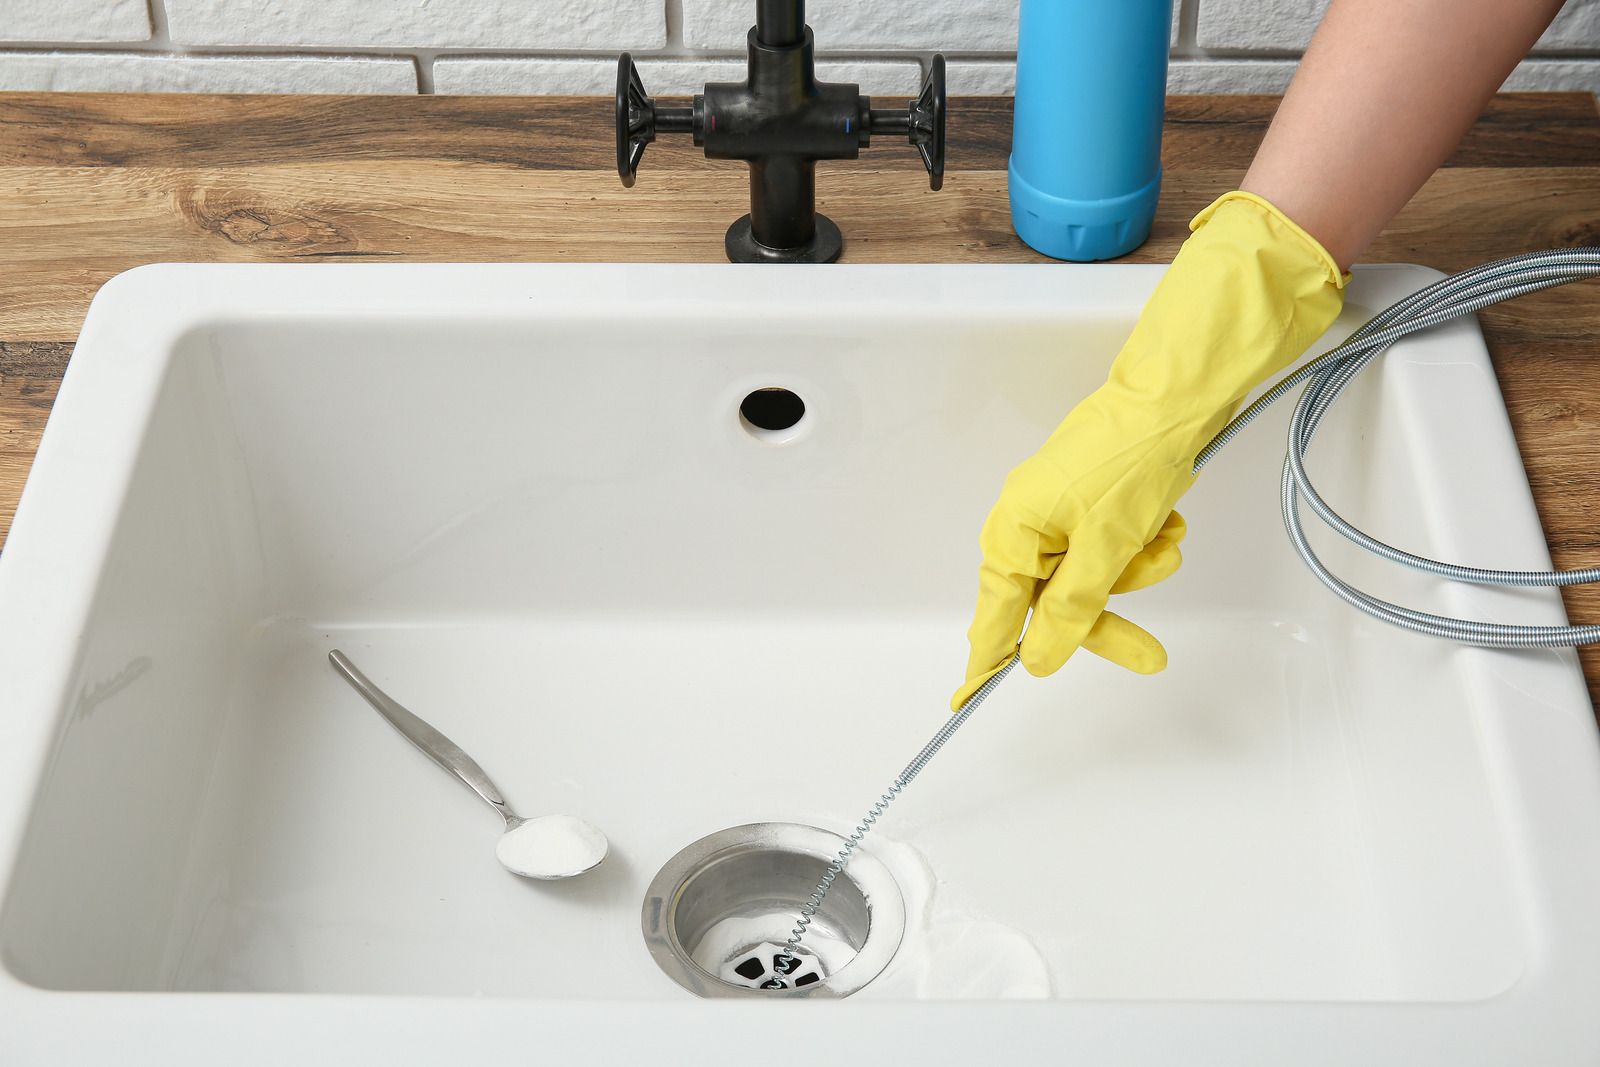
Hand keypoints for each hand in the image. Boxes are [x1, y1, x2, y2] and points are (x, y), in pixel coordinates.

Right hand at [953, 191, 1346, 707]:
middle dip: (1109, 616)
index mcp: (1012, 534)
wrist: (1174, 397)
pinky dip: (1144, 541)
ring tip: (1166, 540)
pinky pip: (1113, 546)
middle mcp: (1027, 524)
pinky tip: (1167, 520)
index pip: (993, 618)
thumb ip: (1070, 611)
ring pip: (1093, 575)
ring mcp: (1060, 510)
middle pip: (1055, 602)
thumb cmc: (1130, 461)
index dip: (987, 662)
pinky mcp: (1092, 499)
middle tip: (1151, 656)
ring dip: (1137, 567)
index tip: (963, 702)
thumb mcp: (1104, 549)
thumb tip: (1038, 659)